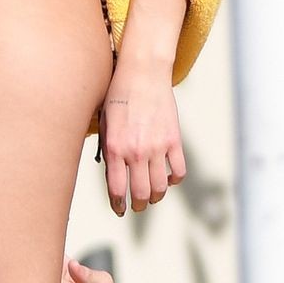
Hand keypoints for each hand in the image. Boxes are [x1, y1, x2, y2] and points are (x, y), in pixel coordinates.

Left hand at [100, 58, 184, 215]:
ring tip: (152, 196)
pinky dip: (175, 180)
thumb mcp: (105, 123)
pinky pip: (178, 171)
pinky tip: (169, 178)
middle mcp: (135, 151)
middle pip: (140, 194)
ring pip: (160, 187)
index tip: (119, 209)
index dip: (118, 204)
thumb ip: (108, 149)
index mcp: (114, 148)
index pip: (117, 189)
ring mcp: (157, 147)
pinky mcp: (174, 140)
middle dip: (138, 205)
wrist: (142, 73)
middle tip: (137, 206)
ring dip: (156, 197)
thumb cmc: (118, 95)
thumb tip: (112, 174)